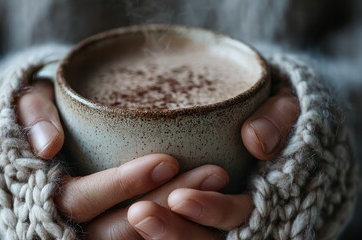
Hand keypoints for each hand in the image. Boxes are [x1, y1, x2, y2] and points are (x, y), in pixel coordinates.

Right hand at [16, 77, 299, 238]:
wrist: (54, 135)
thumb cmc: (46, 113)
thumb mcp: (32, 100)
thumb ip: (33, 114)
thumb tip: (47, 146)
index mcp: (46, 194)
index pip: (80, 200)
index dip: (121, 185)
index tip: (166, 161)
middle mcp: (71, 225)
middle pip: (118, 229)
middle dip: (165, 204)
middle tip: (214, 173)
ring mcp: (98, 231)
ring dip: (182, 221)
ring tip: (220, 187)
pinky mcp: (122, 229)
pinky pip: (151, 238)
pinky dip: (182, 228)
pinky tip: (213, 206)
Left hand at [126, 81, 299, 238]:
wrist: (253, 112)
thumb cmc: (268, 112)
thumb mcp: (284, 107)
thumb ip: (280, 117)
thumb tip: (257, 140)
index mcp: (260, 197)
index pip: (238, 217)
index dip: (212, 212)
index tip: (181, 198)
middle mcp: (233, 216)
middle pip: (204, 238)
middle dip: (174, 231)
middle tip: (140, 214)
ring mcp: (208, 217)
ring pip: (181, 238)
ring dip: (155, 233)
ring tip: (132, 215)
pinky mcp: (183, 209)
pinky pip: (164, 227)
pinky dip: (145, 230)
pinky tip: (124, 215)